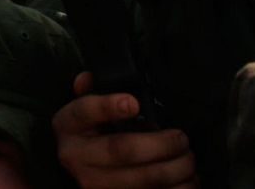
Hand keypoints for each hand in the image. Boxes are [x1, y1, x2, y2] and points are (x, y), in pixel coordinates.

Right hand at [53, 72, 197, 188]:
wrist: (88, 175)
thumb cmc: (91, 138)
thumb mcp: (85, 114)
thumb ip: (90, 93)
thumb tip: (89, 78)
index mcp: (67, 127)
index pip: (83, 112)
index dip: (108, 106)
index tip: (133, 103)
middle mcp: (75, 157)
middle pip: (122, 149)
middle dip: (161, 143)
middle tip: (181, 138)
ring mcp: (93, 184)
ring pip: (144, 178)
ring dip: (176, 168)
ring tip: (187, 159)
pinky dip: (179, 188)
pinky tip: (187, 180)